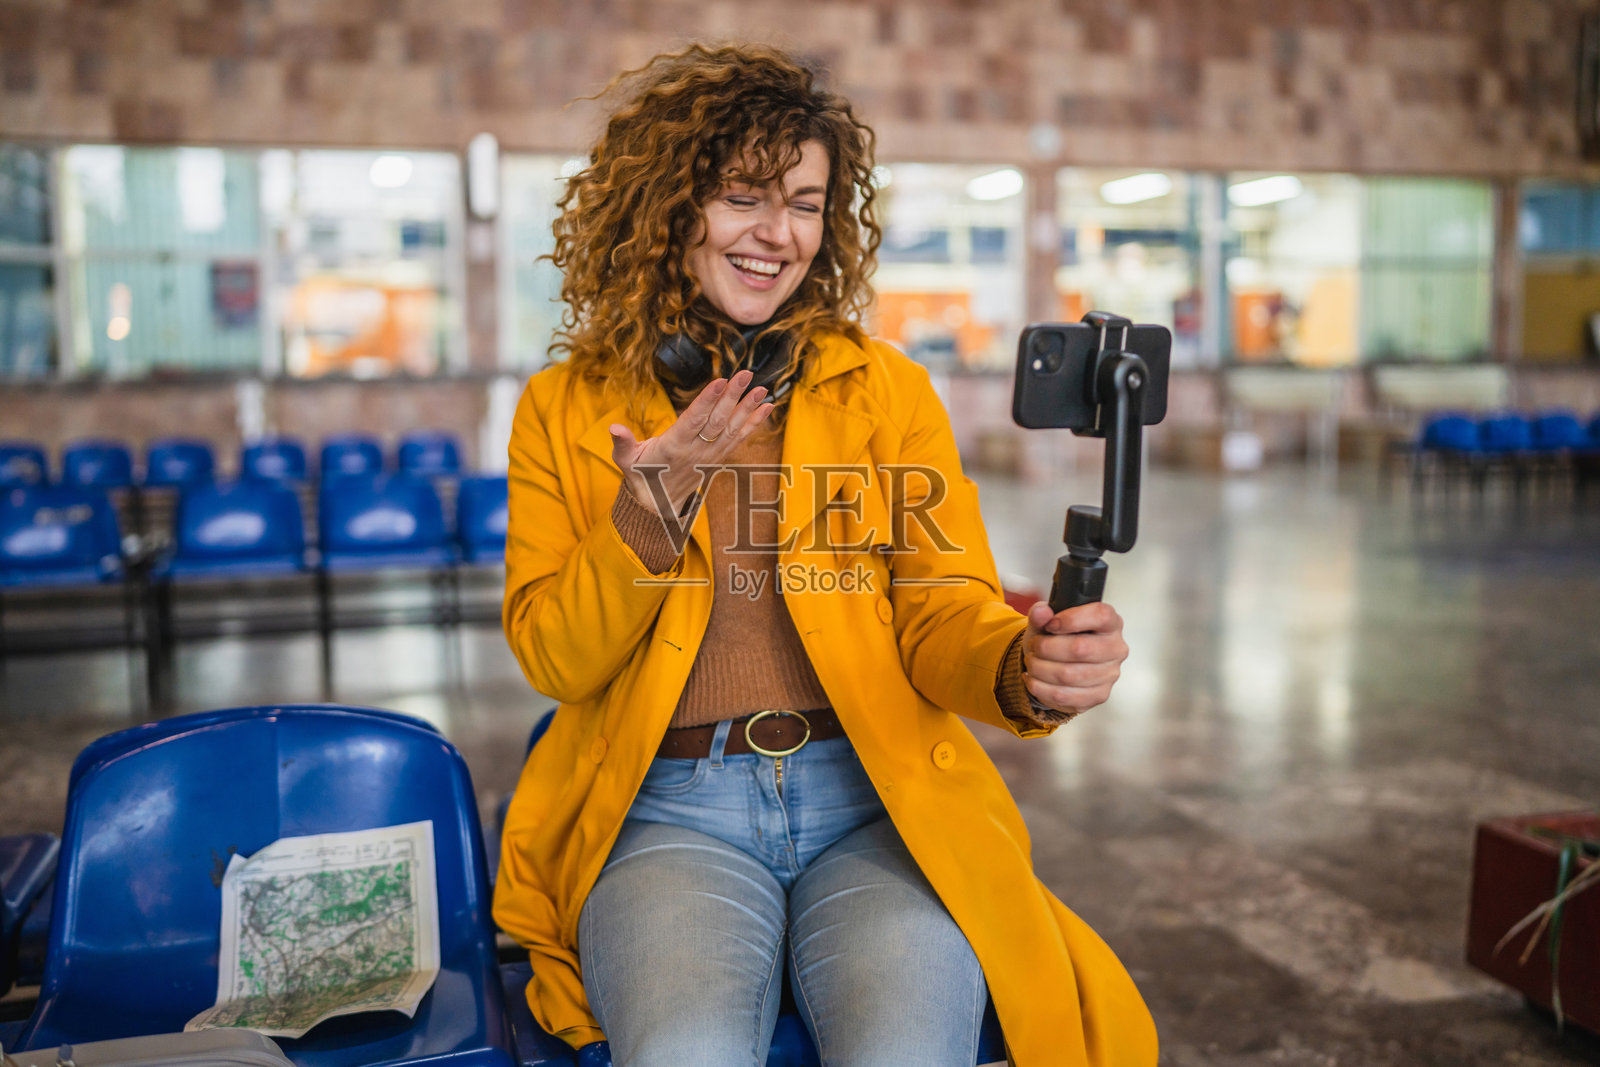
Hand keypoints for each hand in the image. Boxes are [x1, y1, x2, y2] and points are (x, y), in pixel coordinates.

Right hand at [608, 369, 774, 517]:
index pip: (693, 421)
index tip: (720, 381)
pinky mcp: (719, 458)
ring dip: (748, 408)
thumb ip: (622, 443)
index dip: (707, 401)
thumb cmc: (640, 475)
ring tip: (762, 388)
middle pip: (717, 421)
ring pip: (731, 429)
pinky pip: (738, 439)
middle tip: (745, 374)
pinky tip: (767, 407)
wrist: (658, 504)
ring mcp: (710, 456)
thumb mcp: (625, 460)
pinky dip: (754, 423)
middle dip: (732, 397)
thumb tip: (613, 427)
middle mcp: (696, 452)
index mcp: (673, 447)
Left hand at [1019, 600, 1127, 719]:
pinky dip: (1041, 687)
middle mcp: (1115, 648)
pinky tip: (1034, 679)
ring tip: (1032, 662)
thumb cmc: (1059, 640)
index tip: (1051, 624)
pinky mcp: (1098, 696)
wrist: (1059, 666)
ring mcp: (1109, 675)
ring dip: (1040, 668)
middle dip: (1047, 647)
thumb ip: (1041, 614)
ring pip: (1068, 675)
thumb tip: (1040, 611)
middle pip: (1080, 648)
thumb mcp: (1047, 622)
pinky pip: (1064, 695)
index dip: (1072, 619)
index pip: (1101, 616)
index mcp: (1110, 623)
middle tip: (1035, 646)